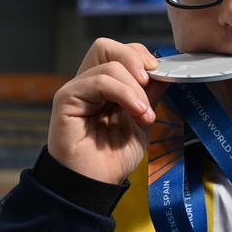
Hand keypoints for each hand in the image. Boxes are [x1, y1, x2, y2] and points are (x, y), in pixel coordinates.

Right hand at [48, 38, 167, 184]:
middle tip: (150, 83)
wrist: (95, 185)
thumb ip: (150, 95)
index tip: (162, 76)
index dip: (141, 57)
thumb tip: (163, 72)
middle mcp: (88, 84)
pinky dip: (124, 92)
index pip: (120, 52)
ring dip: (134, 87)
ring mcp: (77, 89)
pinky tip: (136, 112)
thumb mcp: (141, 121)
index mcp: (105, 87)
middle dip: (135, 59)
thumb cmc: (113, 159)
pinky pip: (98, 80)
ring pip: (108, 62)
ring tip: (144, 114)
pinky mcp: (67, 98)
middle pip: (107, 46)